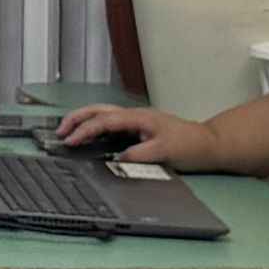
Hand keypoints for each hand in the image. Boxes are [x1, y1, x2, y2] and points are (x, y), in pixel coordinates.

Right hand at [48, 105, 223, 168]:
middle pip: (98, 110)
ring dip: (84, 120)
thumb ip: (139, 155)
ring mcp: (136, 121)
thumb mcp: (165, 152)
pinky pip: (111, 123)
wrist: (209, 145)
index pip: (104, 121)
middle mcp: (135, 116)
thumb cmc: (190, 146)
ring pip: (103, 114)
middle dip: (76, 118)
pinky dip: (95, 127)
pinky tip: (90, 136)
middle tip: (59, 131)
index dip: (84, 130)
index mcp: (138, 118)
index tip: (69, 141)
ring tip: (68, 131)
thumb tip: (117, 158)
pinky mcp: (139, 129)